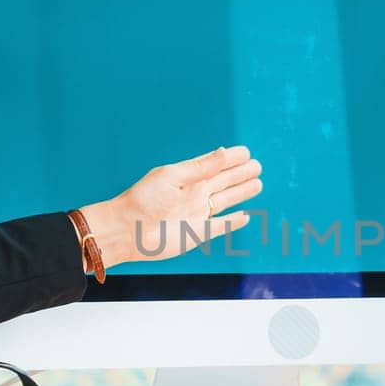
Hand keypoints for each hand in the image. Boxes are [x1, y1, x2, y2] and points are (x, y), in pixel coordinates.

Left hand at [77, 145, 262, 265]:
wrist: (127, 230)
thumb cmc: (143, 199)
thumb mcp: (173, 177)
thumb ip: (201, 167)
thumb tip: (225, 152)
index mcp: (186, 177)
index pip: (213, 164)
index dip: (230, 158)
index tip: (246, 152)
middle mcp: (193, 194)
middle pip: (223, 182)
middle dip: (240, 174)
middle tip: (257, 165)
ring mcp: (196, 214)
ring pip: (225, 201)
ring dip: (241, 192)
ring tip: (257, 183)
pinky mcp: (197, 234)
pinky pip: (220, 226)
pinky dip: (233, 222)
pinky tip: (244, 215)